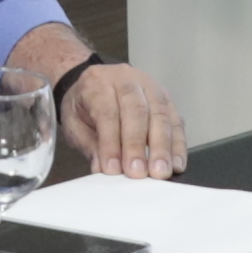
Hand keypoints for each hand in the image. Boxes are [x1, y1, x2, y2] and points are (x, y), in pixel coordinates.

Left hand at [58, 60, 186, 179]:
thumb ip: (89, 144)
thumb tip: (103, 168)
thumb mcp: (74, 123)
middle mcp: (127, 79)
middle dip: (137, 145)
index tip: (113, 169)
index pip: (107, 113)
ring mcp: (150, 86)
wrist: (96, 81)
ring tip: (160, 172)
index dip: (111, 143)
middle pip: (136, 111)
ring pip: (160, 115)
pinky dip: (178, 144)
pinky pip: (176, 121)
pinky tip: (176, 164)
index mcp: (97, 83)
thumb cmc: (84, 105)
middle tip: (138, 173)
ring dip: (162, 147)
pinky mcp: (166, 98)